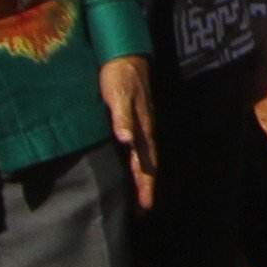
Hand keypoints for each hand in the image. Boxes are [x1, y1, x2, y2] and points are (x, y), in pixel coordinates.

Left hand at [99, 52, 157, 211]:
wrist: (125, 53)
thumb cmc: (119, 75)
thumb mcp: (118, 96)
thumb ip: (122, 118)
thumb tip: (126, 141)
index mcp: (141, 130)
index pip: (144, 165)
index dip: (144, 187)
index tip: (144, 208)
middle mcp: (145, 131)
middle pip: (148, 166)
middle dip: (145, 189)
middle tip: (142, 212)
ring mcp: (143, 126)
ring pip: (145, 158)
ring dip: (143, 179)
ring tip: (139, 198)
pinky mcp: (137, 120)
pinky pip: (140, 148)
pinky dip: (137, 163)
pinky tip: (133, 167)